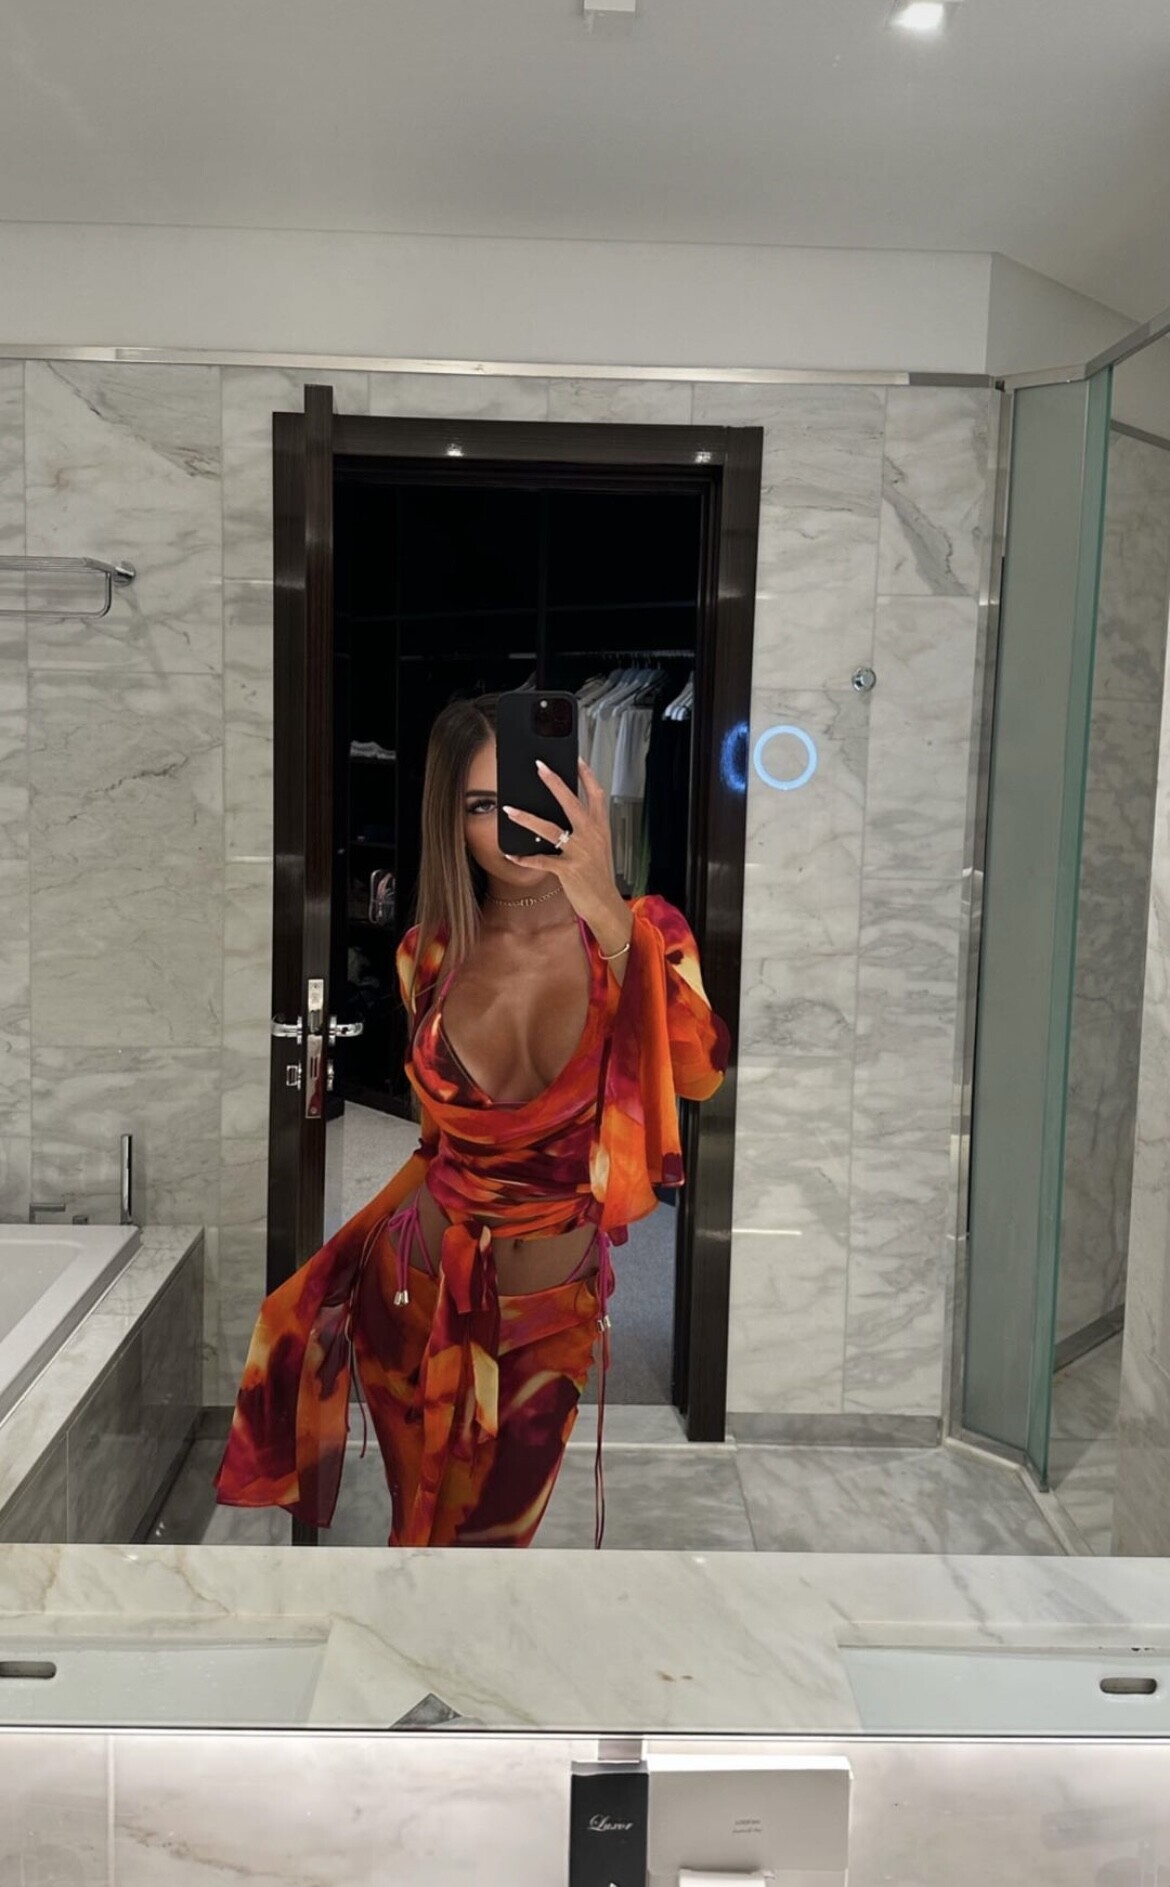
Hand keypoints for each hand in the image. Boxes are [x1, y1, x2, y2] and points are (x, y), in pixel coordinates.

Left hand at [501, 757, 622, 923]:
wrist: (606, 905)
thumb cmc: (599, 877)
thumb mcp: (598, 848)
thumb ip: (584, 831)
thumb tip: (560, 817)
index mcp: (600, 828)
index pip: (596, 794)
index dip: (586, 775)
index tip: (576, 758)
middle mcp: (591, 835)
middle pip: (571, 801)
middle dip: (554, 782)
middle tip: (539, 766)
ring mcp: (580, 852)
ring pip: (549, 828)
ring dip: (526, 818)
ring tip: (509, 809)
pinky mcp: (568, 870)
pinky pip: (541, 860)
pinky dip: (524, 858)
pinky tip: (511, 854)